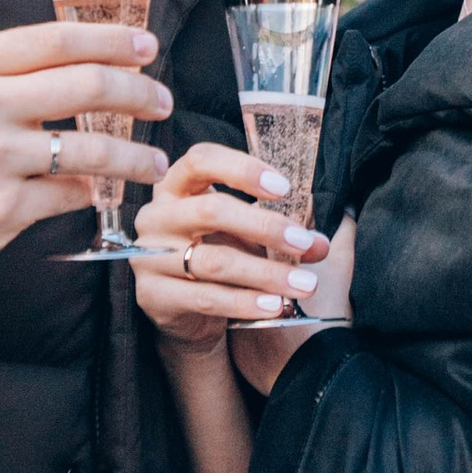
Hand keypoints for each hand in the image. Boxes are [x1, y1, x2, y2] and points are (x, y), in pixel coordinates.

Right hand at [0, 22, 172, 290]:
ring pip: (93, 148)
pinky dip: (93, 192)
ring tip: (155, 162)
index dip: (113, 40)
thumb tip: (97, 56)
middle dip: (140, 93)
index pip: (60, 40)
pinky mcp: (2, 209)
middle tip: (162, 102)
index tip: (147, 47)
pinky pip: (72, 194)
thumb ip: (16, 68)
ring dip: (137, 156)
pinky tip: (101, 192)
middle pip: (88, 85)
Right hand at [129, 141, 327, 347]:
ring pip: (215, 261)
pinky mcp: (152, 295)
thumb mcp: (248, 237)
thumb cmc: (218, 255)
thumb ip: (283, 234)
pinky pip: (206, 297)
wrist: (186, 312)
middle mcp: (157, 215)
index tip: (284, 188)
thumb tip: (321, 243)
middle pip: (211, 209)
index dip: (243, 169)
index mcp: (177, 186)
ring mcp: (150, 256)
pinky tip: (274, 305)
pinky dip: (245, 302)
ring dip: (265, 273)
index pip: (201, 160)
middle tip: (304, 242)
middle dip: (264, 226)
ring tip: (303, 284)